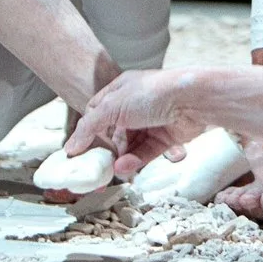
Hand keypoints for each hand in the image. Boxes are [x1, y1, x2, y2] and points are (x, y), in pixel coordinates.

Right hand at [68, 71, 198, 177]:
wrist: (191, 100)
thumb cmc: (152, 93)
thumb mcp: (112, 106)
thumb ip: (89, 127)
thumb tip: (71, 147)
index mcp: (120, 90)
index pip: (97, 112)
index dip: (87, 131)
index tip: (78, 152)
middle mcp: (135, 105)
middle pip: (114, 133)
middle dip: (106, 151)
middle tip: (96, 169)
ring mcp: (150, 121)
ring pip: (129, 146)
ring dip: (120, 158)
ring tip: (113, 170)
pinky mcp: (165, 137)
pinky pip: (145, 152)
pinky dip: (135, 161)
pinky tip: (125, 168)